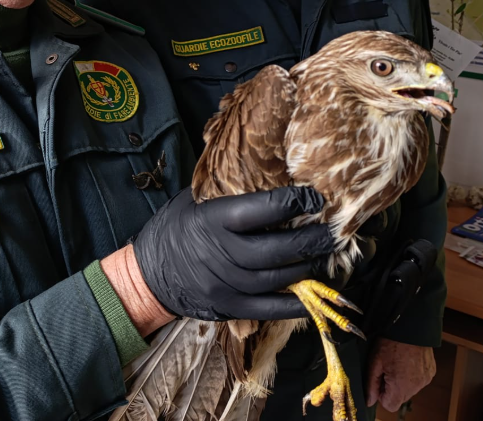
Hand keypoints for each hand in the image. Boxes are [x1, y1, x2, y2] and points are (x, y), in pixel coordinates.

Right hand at [132, 186, 333, 321]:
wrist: (148, 274)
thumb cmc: (176, 228)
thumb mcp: (196, 199)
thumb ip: (230, 192)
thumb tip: (271, 174)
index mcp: (214, 220)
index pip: (263, 209)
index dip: (295, 202)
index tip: (316, 197)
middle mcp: (222, 254)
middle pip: (278, 248)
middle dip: (312, 239)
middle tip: (334, 231)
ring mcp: (227, 284)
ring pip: (279, 277)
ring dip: (309, 266)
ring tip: (328, 255)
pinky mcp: (230, 308)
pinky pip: (271, 308)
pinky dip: (297, 302)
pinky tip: (316, 292)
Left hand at [365, 340, 435, 411]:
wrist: (411, 325)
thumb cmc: (391, 342)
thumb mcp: (375, 362)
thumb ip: (371, 385)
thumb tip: (369, 401)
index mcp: (401, 386)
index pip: (390, 406)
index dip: (382, 395)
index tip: (380, 379)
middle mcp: (416, 386)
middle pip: (400, 398)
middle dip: (392, 387)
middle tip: (388, 368)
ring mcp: (425, 379)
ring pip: (410, 389)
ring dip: (403, 381)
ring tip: (398, 362)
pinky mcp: (431, 371)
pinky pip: (419, 380)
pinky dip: (412, 374)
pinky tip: (408, 360)